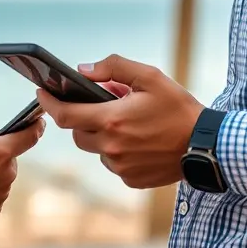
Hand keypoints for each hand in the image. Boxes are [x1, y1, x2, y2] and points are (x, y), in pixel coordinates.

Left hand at [35, 54, 203, 188]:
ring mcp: (120, 167)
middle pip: (78, 133)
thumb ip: (113, 67)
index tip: (41, 93)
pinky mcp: (130, 180)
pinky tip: (139, 141)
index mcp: (112, 120)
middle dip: (84, 118)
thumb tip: (83, 70)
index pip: (65, 115)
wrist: (205, 145)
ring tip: (129, 123)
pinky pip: (113, 163)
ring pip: (96, 148)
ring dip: (103, 135)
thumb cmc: (178, 107)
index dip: (48, 104)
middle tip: (105, 105)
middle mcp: (111, 147)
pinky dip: (118, 150)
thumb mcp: (149, 77)